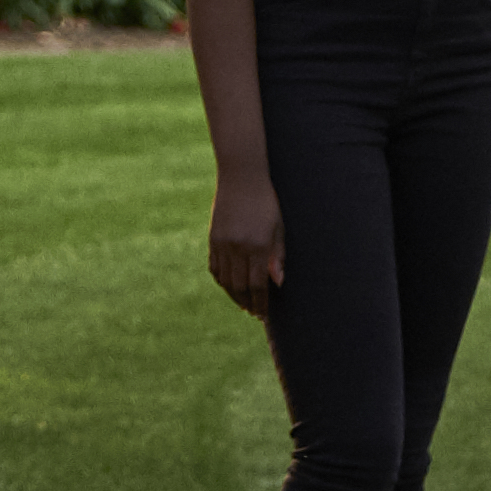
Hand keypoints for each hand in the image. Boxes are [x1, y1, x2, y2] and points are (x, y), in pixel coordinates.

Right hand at [208, 177, 284, 316]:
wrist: (241, 177)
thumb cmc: (266, 201)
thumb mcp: (278, 227)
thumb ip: (278, 256)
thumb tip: (278, 283)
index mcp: (257, 245)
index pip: (258, 285)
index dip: (260, 302)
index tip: (263, 314)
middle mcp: (237, 247)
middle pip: (240, 286)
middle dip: (248, 303)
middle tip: (254, 313)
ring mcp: (222, 243)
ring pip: (225, 280)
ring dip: (234, 295)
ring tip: (242, 303)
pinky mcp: (212, 238)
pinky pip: (214, 267)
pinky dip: (221, 280)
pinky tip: (229, 286)